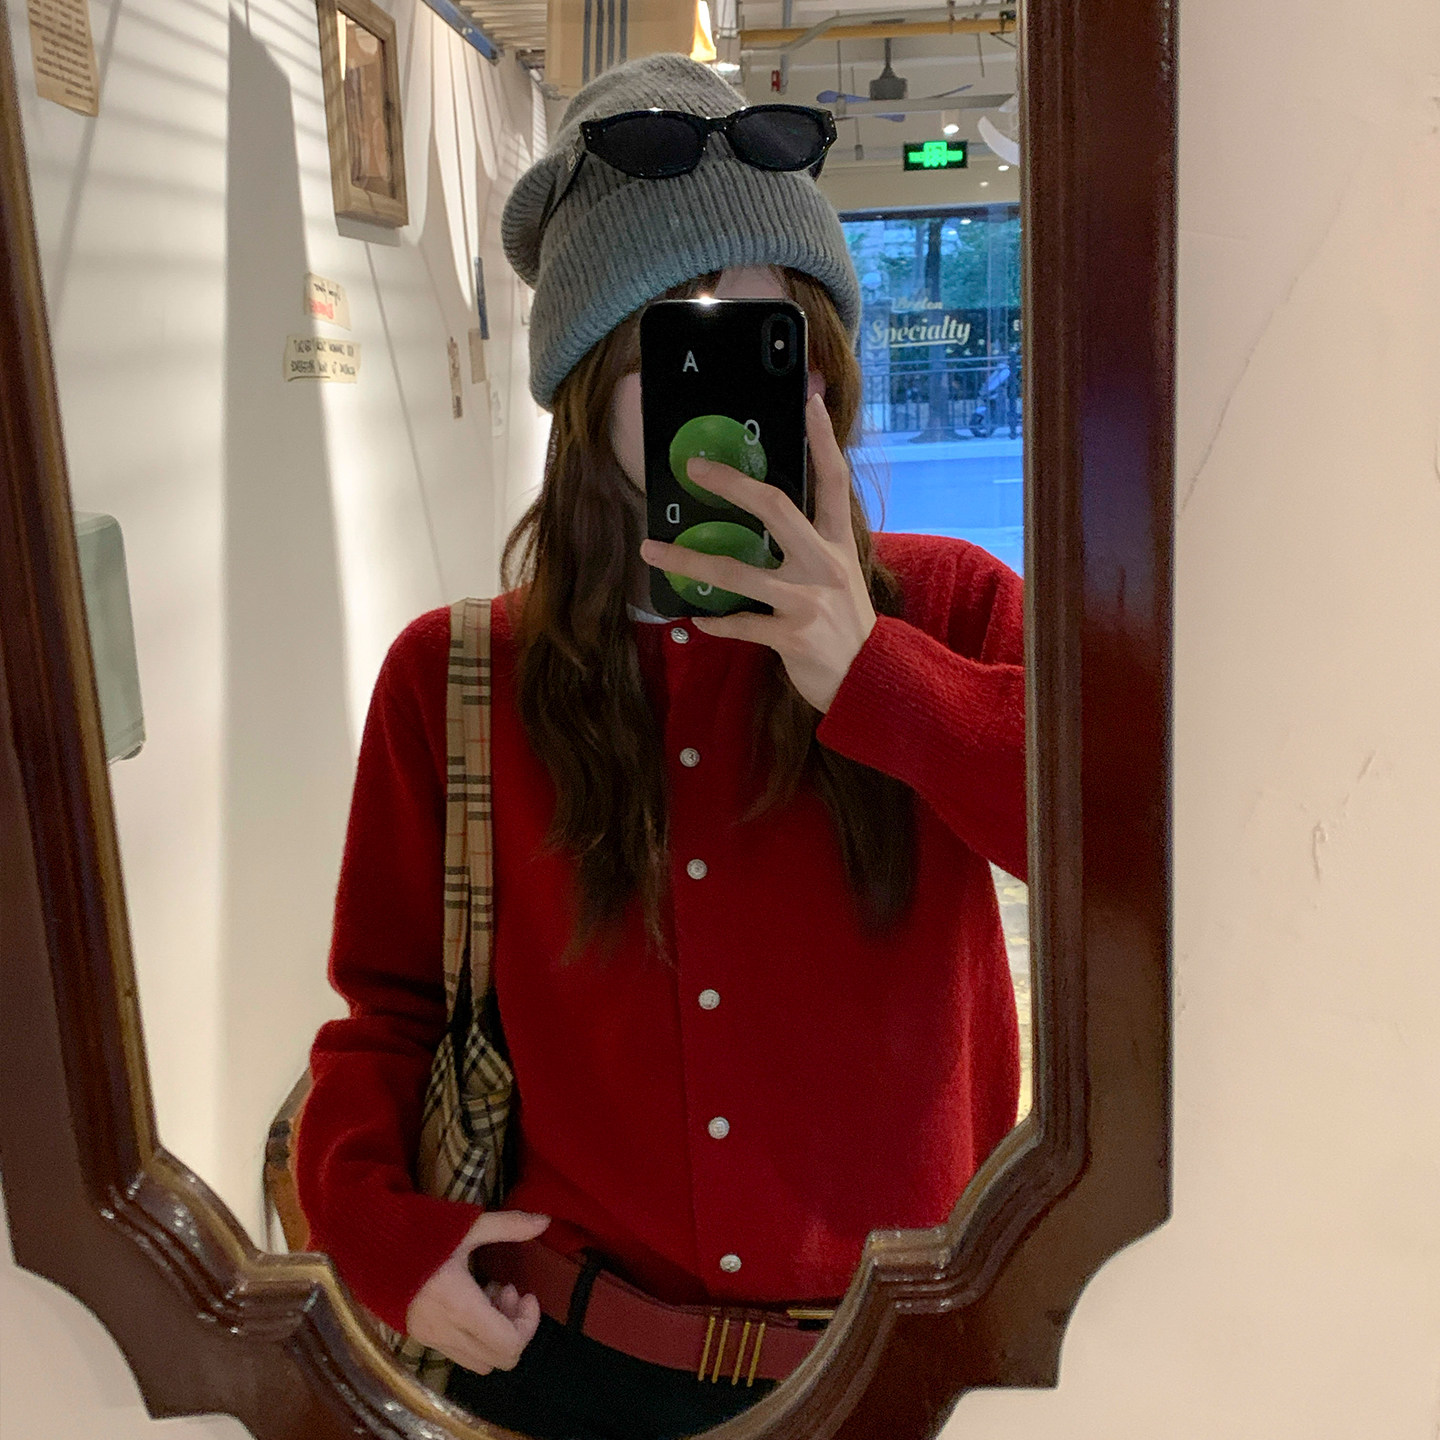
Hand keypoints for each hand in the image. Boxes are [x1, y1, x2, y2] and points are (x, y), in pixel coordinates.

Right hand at [403, 1209, 549, 1374]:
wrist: (365, 1242)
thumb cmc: (418, 1232)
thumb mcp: (467, 1225)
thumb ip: (508, 1226)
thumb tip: (545, 1221)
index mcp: (461, 1308)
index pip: (508, 1346)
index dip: (528, 1324)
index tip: (525, 1292)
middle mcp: (445, 1332)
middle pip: (497, 1360)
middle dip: (513, 1328)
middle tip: (507, 1291)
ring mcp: (430, 1339)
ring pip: (477, 1361)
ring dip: (493, 1333)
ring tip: (489, 1293)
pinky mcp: (418, 1336)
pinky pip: (457, 1352)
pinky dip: (473, 1334)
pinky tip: (468, 1297)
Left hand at [639, 393, 876, 712]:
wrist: (872, 680)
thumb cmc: (846, 623)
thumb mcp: (839, 576)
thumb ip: (811, 546)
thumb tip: (768, 518)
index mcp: (837, 543)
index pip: (834, 481)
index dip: (823, 440)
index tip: (809, 401)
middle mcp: (823, 564)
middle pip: (775, 508)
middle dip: (731, 484)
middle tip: (693, 468)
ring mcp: (807, 600)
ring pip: (736, 571)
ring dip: (688, 560)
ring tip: (653, 551)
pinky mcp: (791, 636)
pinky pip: (740, 622)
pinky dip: (715, 621)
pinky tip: (698, 618)